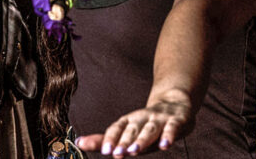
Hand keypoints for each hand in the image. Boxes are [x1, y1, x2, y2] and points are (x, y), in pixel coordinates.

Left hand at [76, 89, 192, 155]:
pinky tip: (165, 144)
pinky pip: (172, 128)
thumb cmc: (147, 122)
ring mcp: (159, 119)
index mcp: (129, 121)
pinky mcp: (176, 121)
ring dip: (142, 139)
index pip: (117, 128)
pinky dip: (169, 135)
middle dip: (123, 141)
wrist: (176, 102)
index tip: (103, 150)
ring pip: (150, 129)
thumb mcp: (128, 130)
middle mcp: (142, 118)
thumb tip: (78, 142)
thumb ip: (105, 138)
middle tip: (115, 153)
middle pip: (132, 129)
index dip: (110, 138)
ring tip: (134, 150)